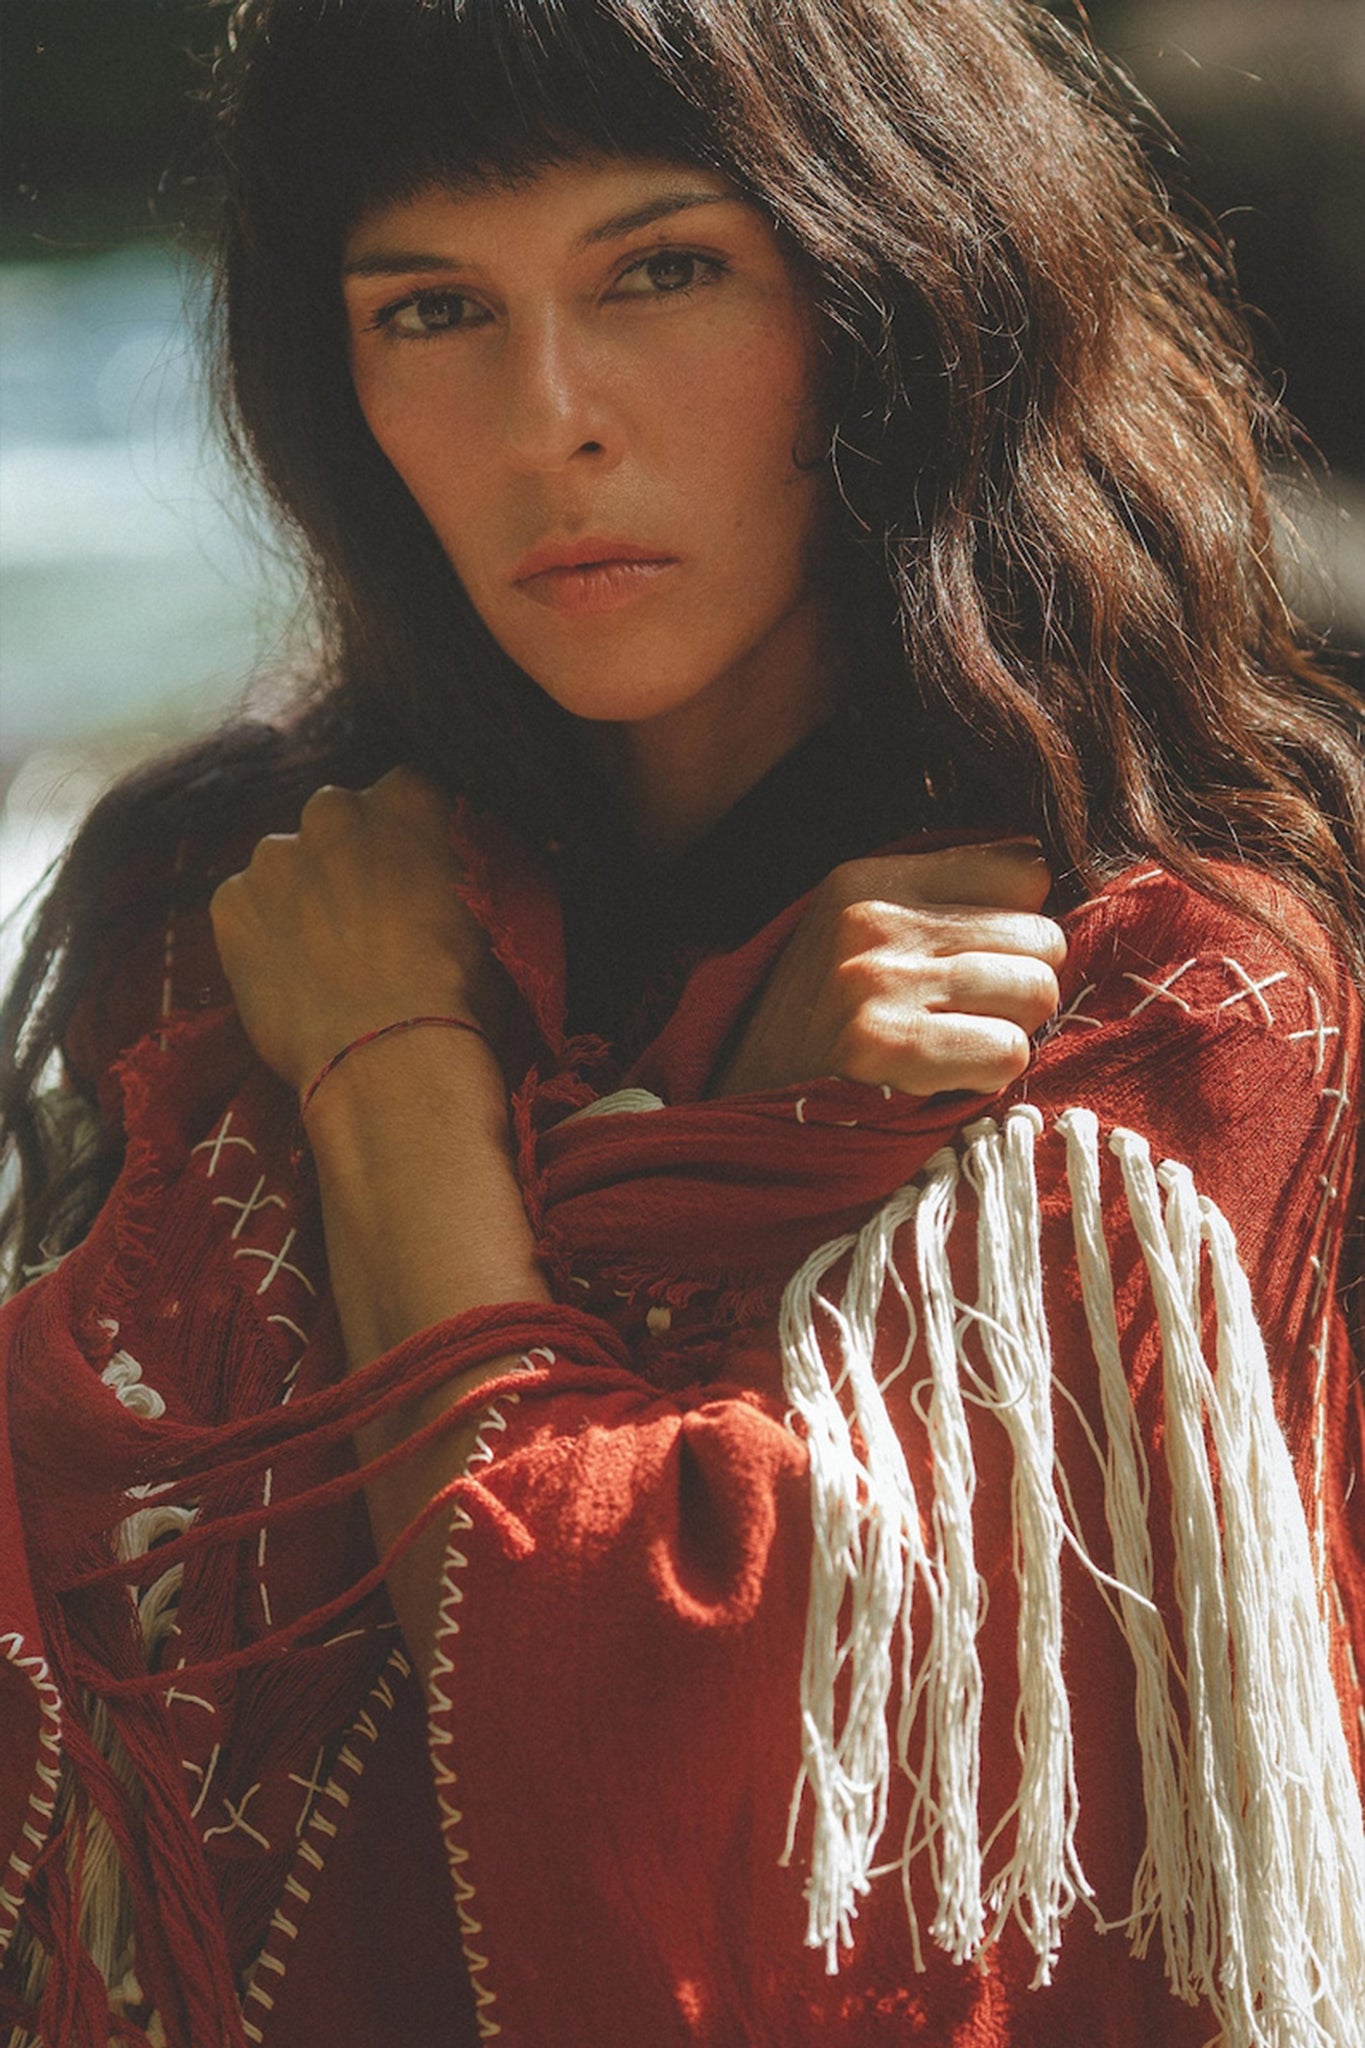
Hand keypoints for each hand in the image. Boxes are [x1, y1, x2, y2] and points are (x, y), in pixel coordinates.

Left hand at [210, 767, 500, 1092]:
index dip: (407, 842)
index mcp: (408, 796)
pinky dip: (263, 936)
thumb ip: (457, 866)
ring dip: (303, 898)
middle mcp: (335, 808)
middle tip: (370, 925)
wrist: (394, 1061)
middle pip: (337, 822)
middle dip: (348, 862)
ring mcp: (275, 854)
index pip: (405, 795)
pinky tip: (295, 979)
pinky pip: (246, 909)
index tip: (412, 880)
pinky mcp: (231, 903)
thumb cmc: (461, 994)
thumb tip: (448, 865)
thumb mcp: (491, 912)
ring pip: (287, 866)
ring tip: (330, 962)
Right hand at [715, 841, 1065, 1098]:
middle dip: (1021, 984)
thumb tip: (1046, 874)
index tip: (980, 962)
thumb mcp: (859, 932)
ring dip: (1009, 1031)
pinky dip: (991, 1075)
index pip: (1024, 869)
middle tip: (964, 1017)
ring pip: (1036, 991)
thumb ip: (941, 898)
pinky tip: (944, 1078)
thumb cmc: (821, 1025)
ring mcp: (878, 983)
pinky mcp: (886, 1048)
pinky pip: (1011, 1052)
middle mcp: (873, 921)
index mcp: (869, 880)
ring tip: (953, 1045)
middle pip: (1042, 937)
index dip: (1017, 925)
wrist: (741, 1107)